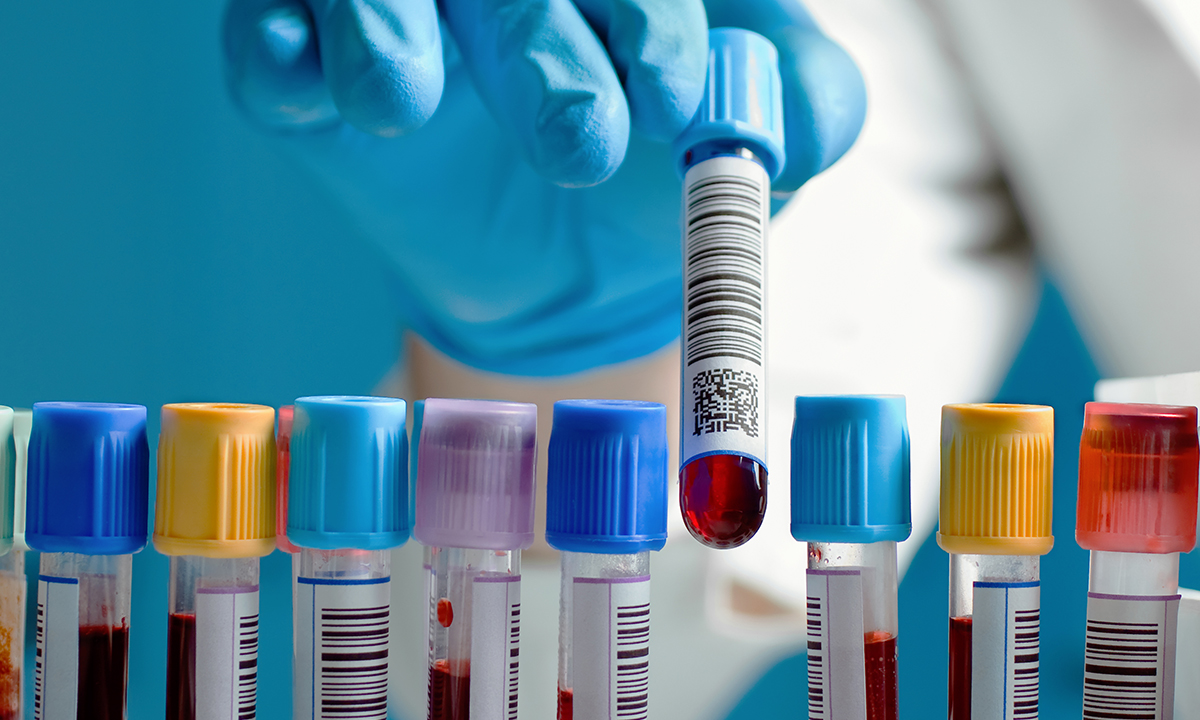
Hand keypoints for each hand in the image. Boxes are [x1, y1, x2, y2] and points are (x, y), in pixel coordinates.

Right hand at [221, 0, 865, 375]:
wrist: (571, 270)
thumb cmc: (662, 182)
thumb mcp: (754, 151)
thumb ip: (803, 114)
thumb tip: (797, 110)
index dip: (645, 12)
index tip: (677, 99)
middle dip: (532, 37)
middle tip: (578, 143)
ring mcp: (396, 5)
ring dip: (379, 19)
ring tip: (399, 100)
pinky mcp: (309, 63)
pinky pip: (264, 35)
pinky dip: (271, 50)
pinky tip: (295, 73)